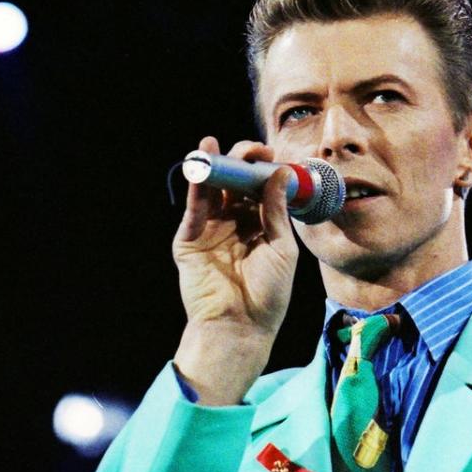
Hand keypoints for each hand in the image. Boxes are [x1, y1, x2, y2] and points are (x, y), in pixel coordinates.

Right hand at [171, 137, 299, 403]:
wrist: (242, 326)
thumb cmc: (268, 293)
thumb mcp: (281, 247)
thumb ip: (277, 211)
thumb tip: (281, 173)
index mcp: (260, 225)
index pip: (259, 188)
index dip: (263, 169)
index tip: (272, 154)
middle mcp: (235, 223)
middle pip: (235, 184)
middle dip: (241, 163)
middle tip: (252, 150)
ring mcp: (211, 230)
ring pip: (212, 192)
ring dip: (215, 167)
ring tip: (216, 145)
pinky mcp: (190, 240)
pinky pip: (195, 210)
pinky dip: (197, 188)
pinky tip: (201, 167)